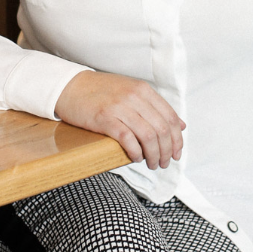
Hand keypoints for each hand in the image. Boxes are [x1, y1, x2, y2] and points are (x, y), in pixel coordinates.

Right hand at [55, 70, 185, 170]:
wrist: (70, 87)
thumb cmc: (102, 92)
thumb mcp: (132, 92)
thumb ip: (156, 107)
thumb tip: (181, 126)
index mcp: (144, 90)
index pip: (171, 117)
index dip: (177, 139)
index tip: (176, 154)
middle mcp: (134, 96)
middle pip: (162, 129)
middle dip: (167, 151)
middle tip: (164, 163)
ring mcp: (120, 107)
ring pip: (148, 136)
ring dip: (153, 156)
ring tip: (152, 164)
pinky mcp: (104, 118)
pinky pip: (127, 139)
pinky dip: (136, 153)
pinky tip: (136, 158)